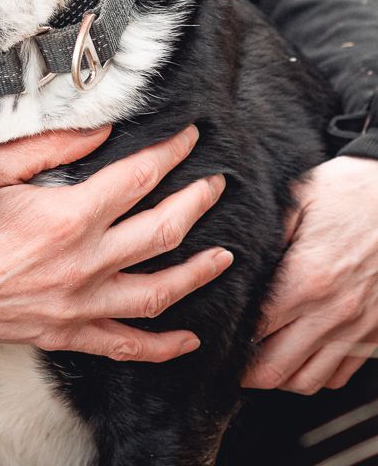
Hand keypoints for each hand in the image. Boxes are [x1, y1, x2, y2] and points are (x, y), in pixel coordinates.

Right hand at [0, 122, 231, 360]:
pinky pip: (128, 345)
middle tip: (216, 184)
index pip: (137, 178)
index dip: (169, 153)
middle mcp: (83, 263)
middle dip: (197, 202)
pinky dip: (165, 346)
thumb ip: (50, 147)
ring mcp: (79, 305)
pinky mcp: (68, 335)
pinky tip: (189, 338)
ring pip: (159, 291)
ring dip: (199, 272)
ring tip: (224, 255)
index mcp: (67, 216)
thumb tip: (99, 129)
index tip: (189, 137)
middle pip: (162, 231)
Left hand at [243, 156, 377, 393]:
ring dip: (279, 378)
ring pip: (307, 381)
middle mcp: (332, 312)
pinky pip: (338, 376)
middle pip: (276, 369)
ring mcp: (356, 328)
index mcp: (307, 278)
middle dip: (245, 372)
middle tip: (227, 360)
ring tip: (259, 361)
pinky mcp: (374, 335)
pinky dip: (315, 374)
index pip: (255, 329)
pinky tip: (298, 354)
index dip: (227, 336)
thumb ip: (264, 232)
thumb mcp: (297, 200)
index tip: (212, 334)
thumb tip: (227, 252)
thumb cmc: (345, 193)